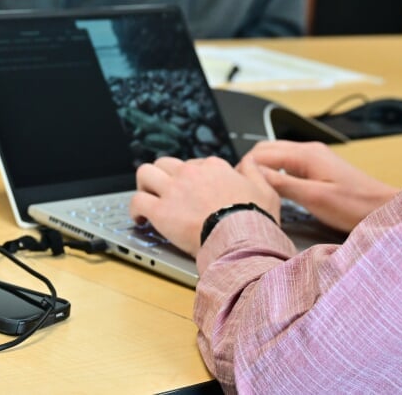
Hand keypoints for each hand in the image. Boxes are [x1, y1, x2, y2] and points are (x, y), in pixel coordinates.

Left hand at [130, 156, 280, 256]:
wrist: (242, 239)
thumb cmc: (254, 220)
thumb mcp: (266, 190)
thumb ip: (254, 172)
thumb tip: (249, 162)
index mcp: (214, 167)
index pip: (195, 164)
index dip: (192, 178)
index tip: (193, 192)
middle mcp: (191, 173)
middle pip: (165, 164)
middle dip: (163, 176)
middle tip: (164, 191)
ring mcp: (174, 190)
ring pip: (145, 173)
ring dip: (145, 186)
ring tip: (148, 199)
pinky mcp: (161, 211)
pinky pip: (137, 201)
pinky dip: (135, 210)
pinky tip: (140, 219)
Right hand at [244, 141, 398, 232]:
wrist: (382, 209)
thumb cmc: (354, 205)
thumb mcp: (314, 198)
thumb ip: (283, 184)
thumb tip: (255, 174)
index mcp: (306, 155)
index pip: (262, 153)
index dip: (244, 168)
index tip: (235, 186)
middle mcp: (309, 151)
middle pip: (266, 150)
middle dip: (250, 166)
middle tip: (241, 189)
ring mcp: (314, 158)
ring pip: (277, 157)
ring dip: (262, 170)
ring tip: (254, 191)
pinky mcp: (319, 168)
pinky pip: (288, 165)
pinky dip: (276, 174)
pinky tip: (274, 190)